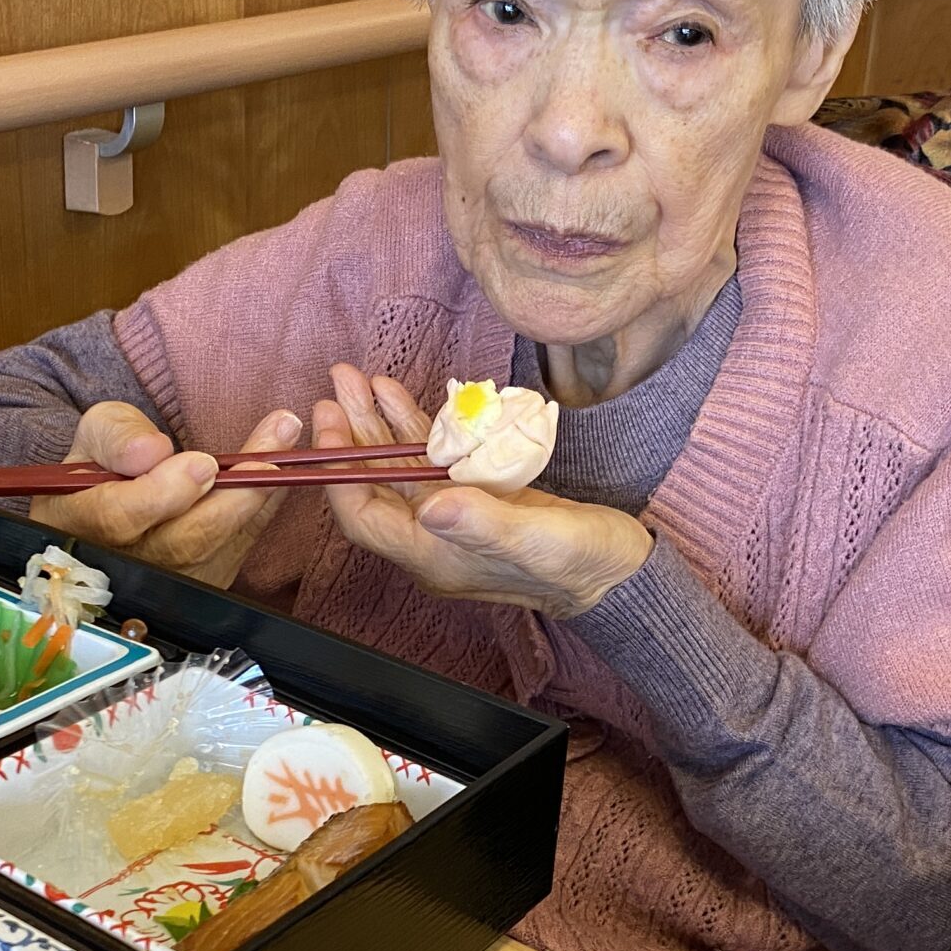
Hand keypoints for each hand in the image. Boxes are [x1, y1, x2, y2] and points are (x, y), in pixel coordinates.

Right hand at [31, 402, 295, 587]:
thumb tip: (152, 452)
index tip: (203, 463)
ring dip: (259, 493)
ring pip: (220, 548)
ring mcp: (170, 585)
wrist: (107, 518)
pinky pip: (241, 546)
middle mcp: (126, 565)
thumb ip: (114, 436)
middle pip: (184, 542)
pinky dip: (265, 504)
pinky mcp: (206, 583)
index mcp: (81, 525)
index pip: (119, 518)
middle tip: (270, 454)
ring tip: (286, 436)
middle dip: (233, 496)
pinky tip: (288, 467)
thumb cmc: (97, 473)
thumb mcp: (91, 439)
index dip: (163, 493)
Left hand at [313, 364, 651, 618]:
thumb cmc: (581, 564)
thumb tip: (431, 505)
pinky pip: (431, 458)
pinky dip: (414, 426)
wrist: (621, 571)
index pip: (364, 517)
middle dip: (352, 434)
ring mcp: (453, 516)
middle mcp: (433, 538)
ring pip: (400, 466)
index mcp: (434, 558)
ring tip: (358, 378)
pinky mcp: (475, 496)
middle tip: (336, 384)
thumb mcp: (536, 540)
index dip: (340, 473)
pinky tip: (398, 395)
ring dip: (377, 422)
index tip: (328, 426)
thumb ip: (483, 523)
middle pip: (376, 484)